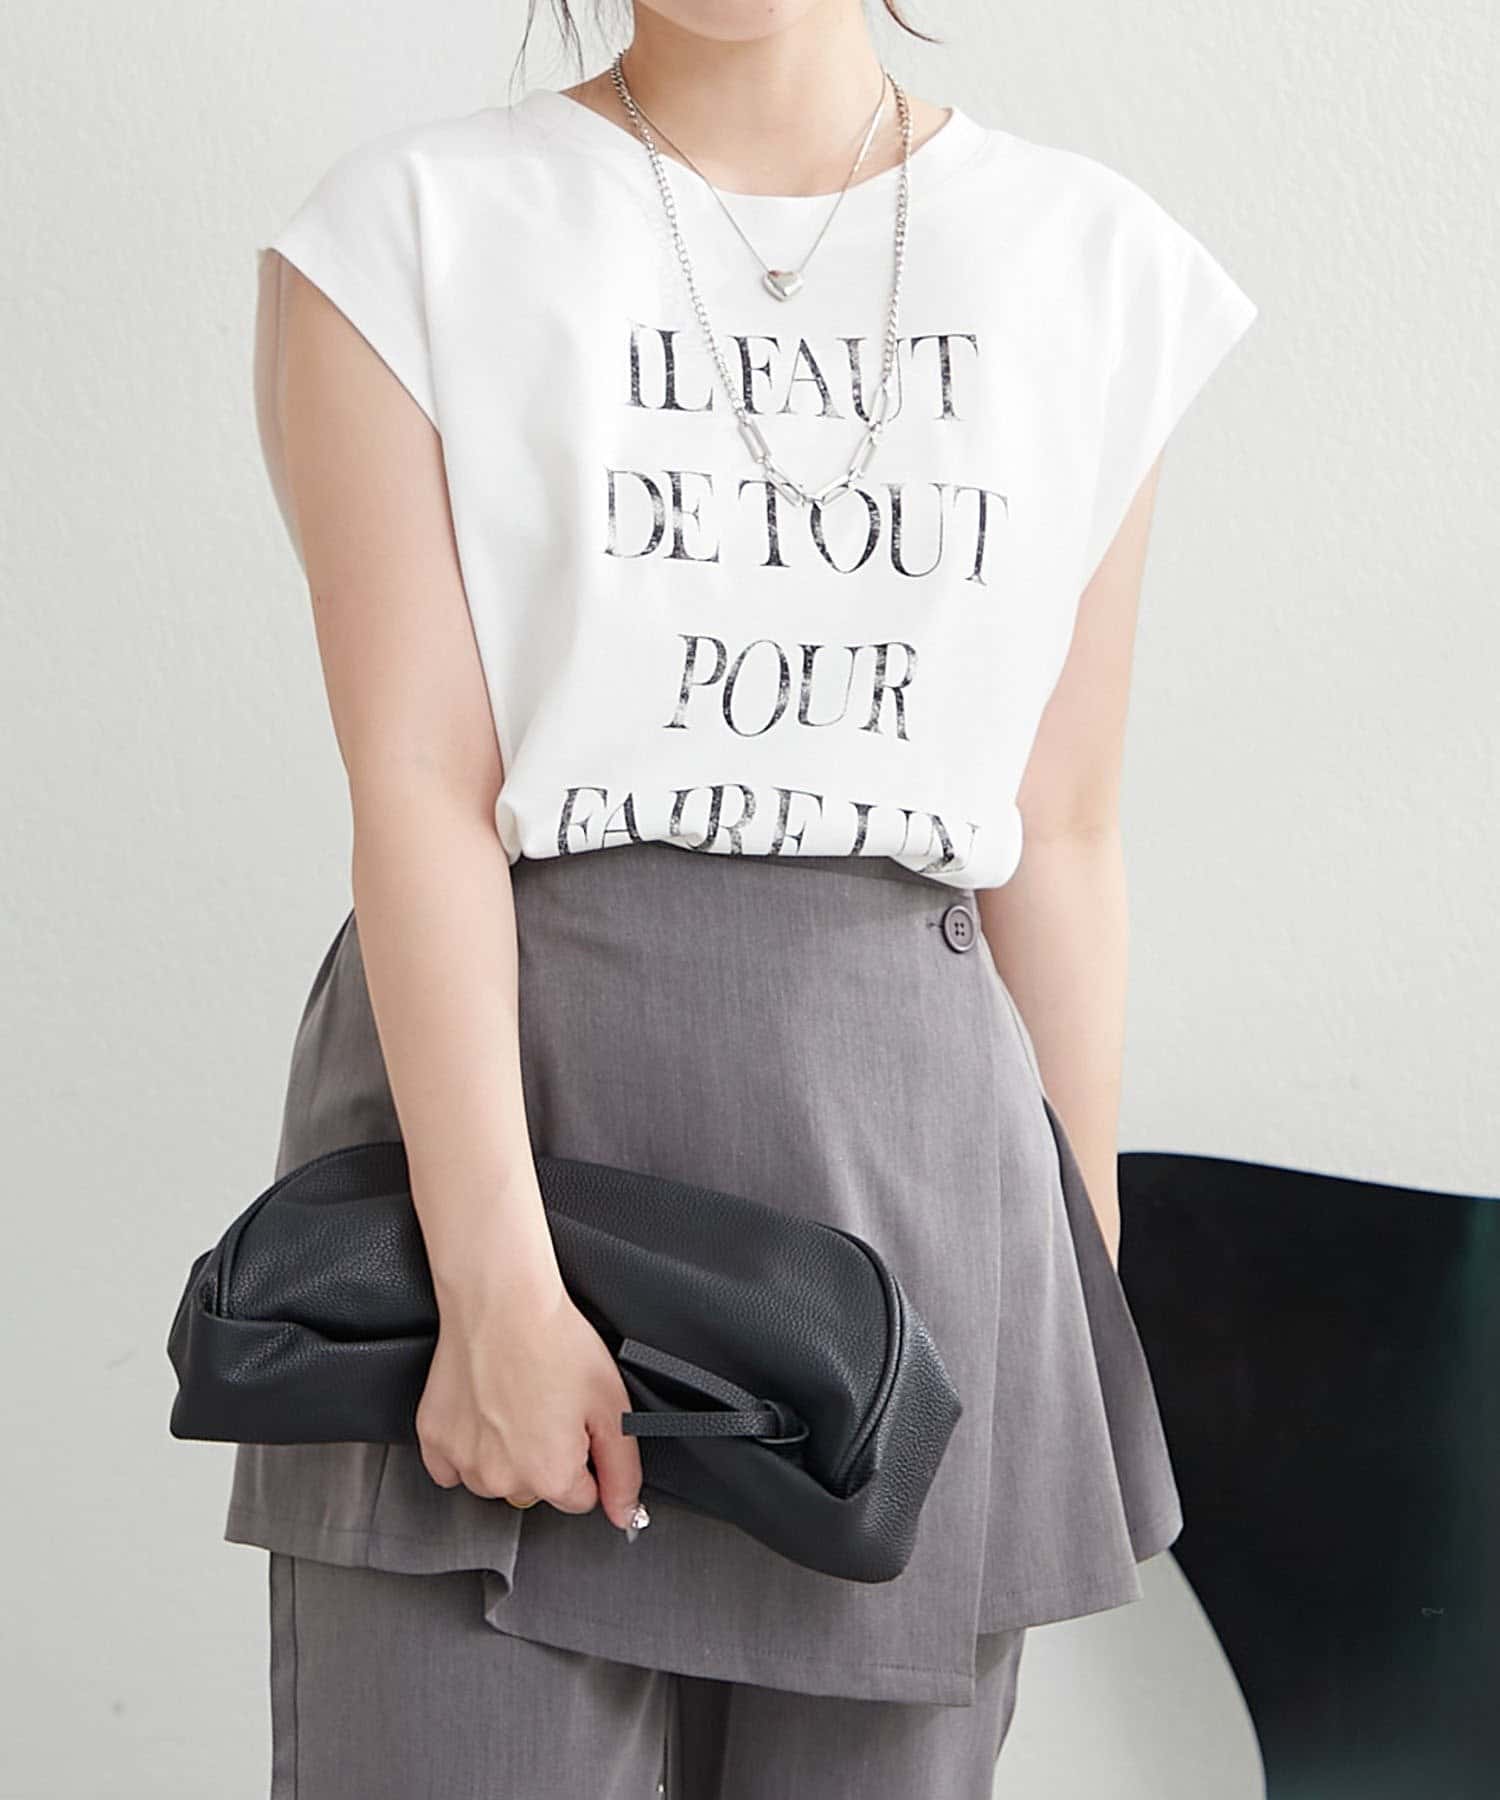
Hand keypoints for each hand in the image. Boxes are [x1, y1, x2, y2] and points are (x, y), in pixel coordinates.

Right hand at [414, 1278, 643, 1531]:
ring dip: (505, 1454)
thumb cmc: (556, 1342)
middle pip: (536, 1490)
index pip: (580, 1498)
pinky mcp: (434, 1439)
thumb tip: (625, 1514)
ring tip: (515, 1401)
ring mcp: (463, 1461)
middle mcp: (503, 1479)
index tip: (576, 1425)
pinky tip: (482, 1410)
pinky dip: (467, 1445)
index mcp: (550, 1476)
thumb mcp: (613, 1406)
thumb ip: (623, 1471)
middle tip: (547, 1405)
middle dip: (545, 1458)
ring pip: (494, 1478)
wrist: (502, 1302)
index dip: (585, 1459)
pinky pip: (451, 1466)